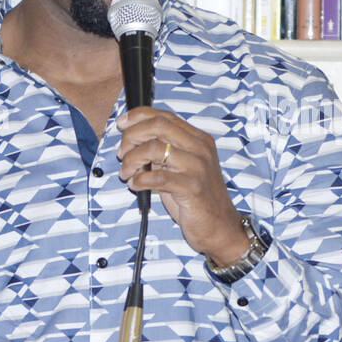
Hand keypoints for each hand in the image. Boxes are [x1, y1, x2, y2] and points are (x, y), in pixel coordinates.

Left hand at [116, 107, 246, 265]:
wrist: (219, 226)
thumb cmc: (195, 198)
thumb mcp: (180, 167)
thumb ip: (163, 151)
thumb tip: (132, 140)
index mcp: (198, 139)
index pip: (164, 115)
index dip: (138, 116)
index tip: (121, 124)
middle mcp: (199, 148)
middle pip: (158, 126)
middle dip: (132, 136)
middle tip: (122, 153)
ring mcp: (197, 166)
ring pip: (154, 149)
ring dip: (131, 160)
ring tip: (127, 173)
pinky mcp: (191, 187)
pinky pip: (157, 177)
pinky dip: (139, 179)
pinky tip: (135, 185)